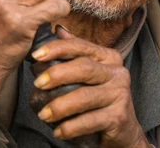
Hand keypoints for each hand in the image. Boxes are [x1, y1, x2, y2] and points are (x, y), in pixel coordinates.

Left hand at [30, 28, 149, 147]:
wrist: (124, 130)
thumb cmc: (100, 98)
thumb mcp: (90, 72)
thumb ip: (75, 51)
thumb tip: (57, 29)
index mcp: (108, 57)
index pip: (80, 46)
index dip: (57, 48)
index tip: (35, 55)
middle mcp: (117, 72)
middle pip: (84, 67)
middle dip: (57, 74)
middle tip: (37, 84)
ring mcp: (120, 94)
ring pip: (84, 96)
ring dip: (60, 106)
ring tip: (43, 115)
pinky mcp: (119, 117)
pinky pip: (90, 121)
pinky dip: (70, 127)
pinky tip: (58, 131)